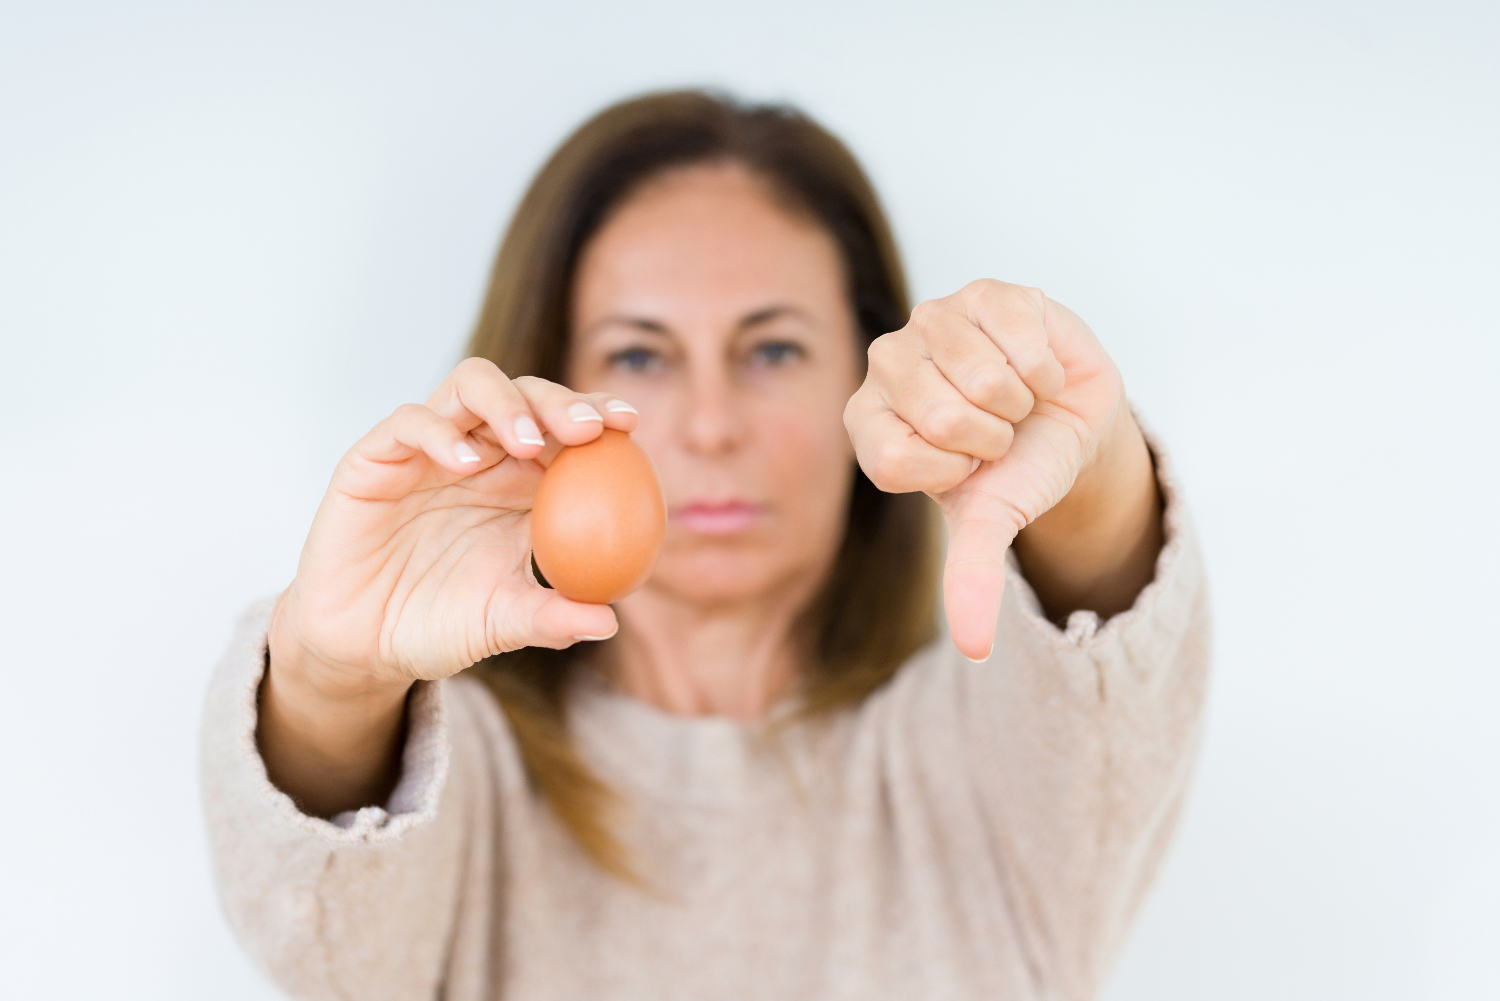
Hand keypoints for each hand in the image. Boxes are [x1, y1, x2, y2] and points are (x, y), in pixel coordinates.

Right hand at [270, 357, 637, 700]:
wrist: (361, 645)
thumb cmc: (438, 626)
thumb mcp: (501, 624)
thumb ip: (551, 619)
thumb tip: (609, 620)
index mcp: (522, 484)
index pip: (565, 429)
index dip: (597, 415)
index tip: (628, 424)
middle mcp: (481, 455)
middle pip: (526, 394)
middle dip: (561, 401)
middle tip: (587, 429)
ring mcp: (429, 449)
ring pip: (471, 386)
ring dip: (506, 403)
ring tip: (528, 442)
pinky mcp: (376, 458)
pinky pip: (409, 423)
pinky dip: (438, 431)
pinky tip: (463, 462)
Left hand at [844, 280, 1147, 660]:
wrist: (1067, 424)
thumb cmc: (1013, 469)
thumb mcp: (989, 524)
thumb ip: (970, 578)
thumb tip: (975, 650)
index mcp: (867, 422)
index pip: (894, 457)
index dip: (952, 470)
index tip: (968, 467)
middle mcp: (886, 364)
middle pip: (940, 414)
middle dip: (991, 436)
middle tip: (997, 432)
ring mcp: (932, 320)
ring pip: (983, 374)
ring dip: (1019, 399)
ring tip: (1015, 400)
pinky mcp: (983, 293)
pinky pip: (1019, 335)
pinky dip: (1043, 365)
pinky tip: (1035, 367)